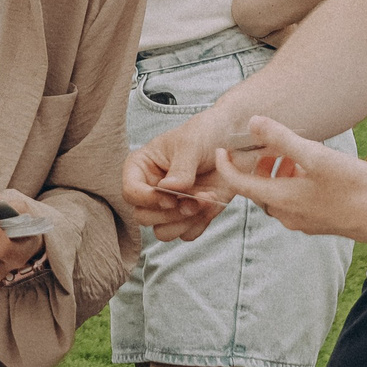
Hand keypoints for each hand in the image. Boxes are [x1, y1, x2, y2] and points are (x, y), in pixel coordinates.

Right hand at [123, 117, 240, 241]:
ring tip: (204, 201)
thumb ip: (180, 168)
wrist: (236, 140)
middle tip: (193, 200)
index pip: (130, 192)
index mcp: (142, 167)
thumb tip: (167, 189)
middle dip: (169, 213)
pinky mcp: (190, 215)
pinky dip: (199, 224)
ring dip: (184, 222)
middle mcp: (152, 189)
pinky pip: (187, 234)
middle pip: (143, 217)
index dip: (148, 199)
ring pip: (163, 232)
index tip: (170, 197)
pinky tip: (211, 204)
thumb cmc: (206, 133)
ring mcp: (171, 204)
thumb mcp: (191, 144)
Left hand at [215, 115, 366, 248]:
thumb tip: (253, 122)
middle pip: (258, 189)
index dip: (225, 165)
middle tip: (269, 145)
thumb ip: (282, 139)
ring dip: (278, 174)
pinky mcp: (317, 223)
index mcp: (279, 198)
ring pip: (277, 195)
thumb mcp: (315, 156)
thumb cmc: (352, 187)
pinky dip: (293, 184)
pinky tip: (314, 172)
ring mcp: (302, 221)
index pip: (238, 183)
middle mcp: (286, 214)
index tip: (221, 149)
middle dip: (258, 166)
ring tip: (295, 154)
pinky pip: (294, 202)